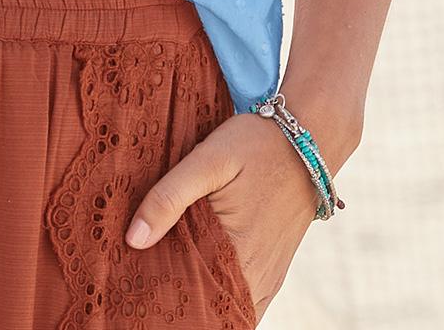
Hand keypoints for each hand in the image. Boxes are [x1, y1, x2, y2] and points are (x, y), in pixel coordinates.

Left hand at [125, 107, 349, 321]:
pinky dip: (221, 293)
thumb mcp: (208, 160)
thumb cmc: (255, 144)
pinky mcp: (275, 267)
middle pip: (210, 308)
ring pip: (228, 306)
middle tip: (144, 280)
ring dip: (200, 297)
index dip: (163, 295)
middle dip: (178, 299)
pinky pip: (246, 298)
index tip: (137, 283)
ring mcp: (269, 275)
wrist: (309, 135)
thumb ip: (169, 197)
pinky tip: (198, 276)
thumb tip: (134, 240)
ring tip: (166, 277)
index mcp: (240, 255)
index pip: (192, 299)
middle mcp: (258, 277)